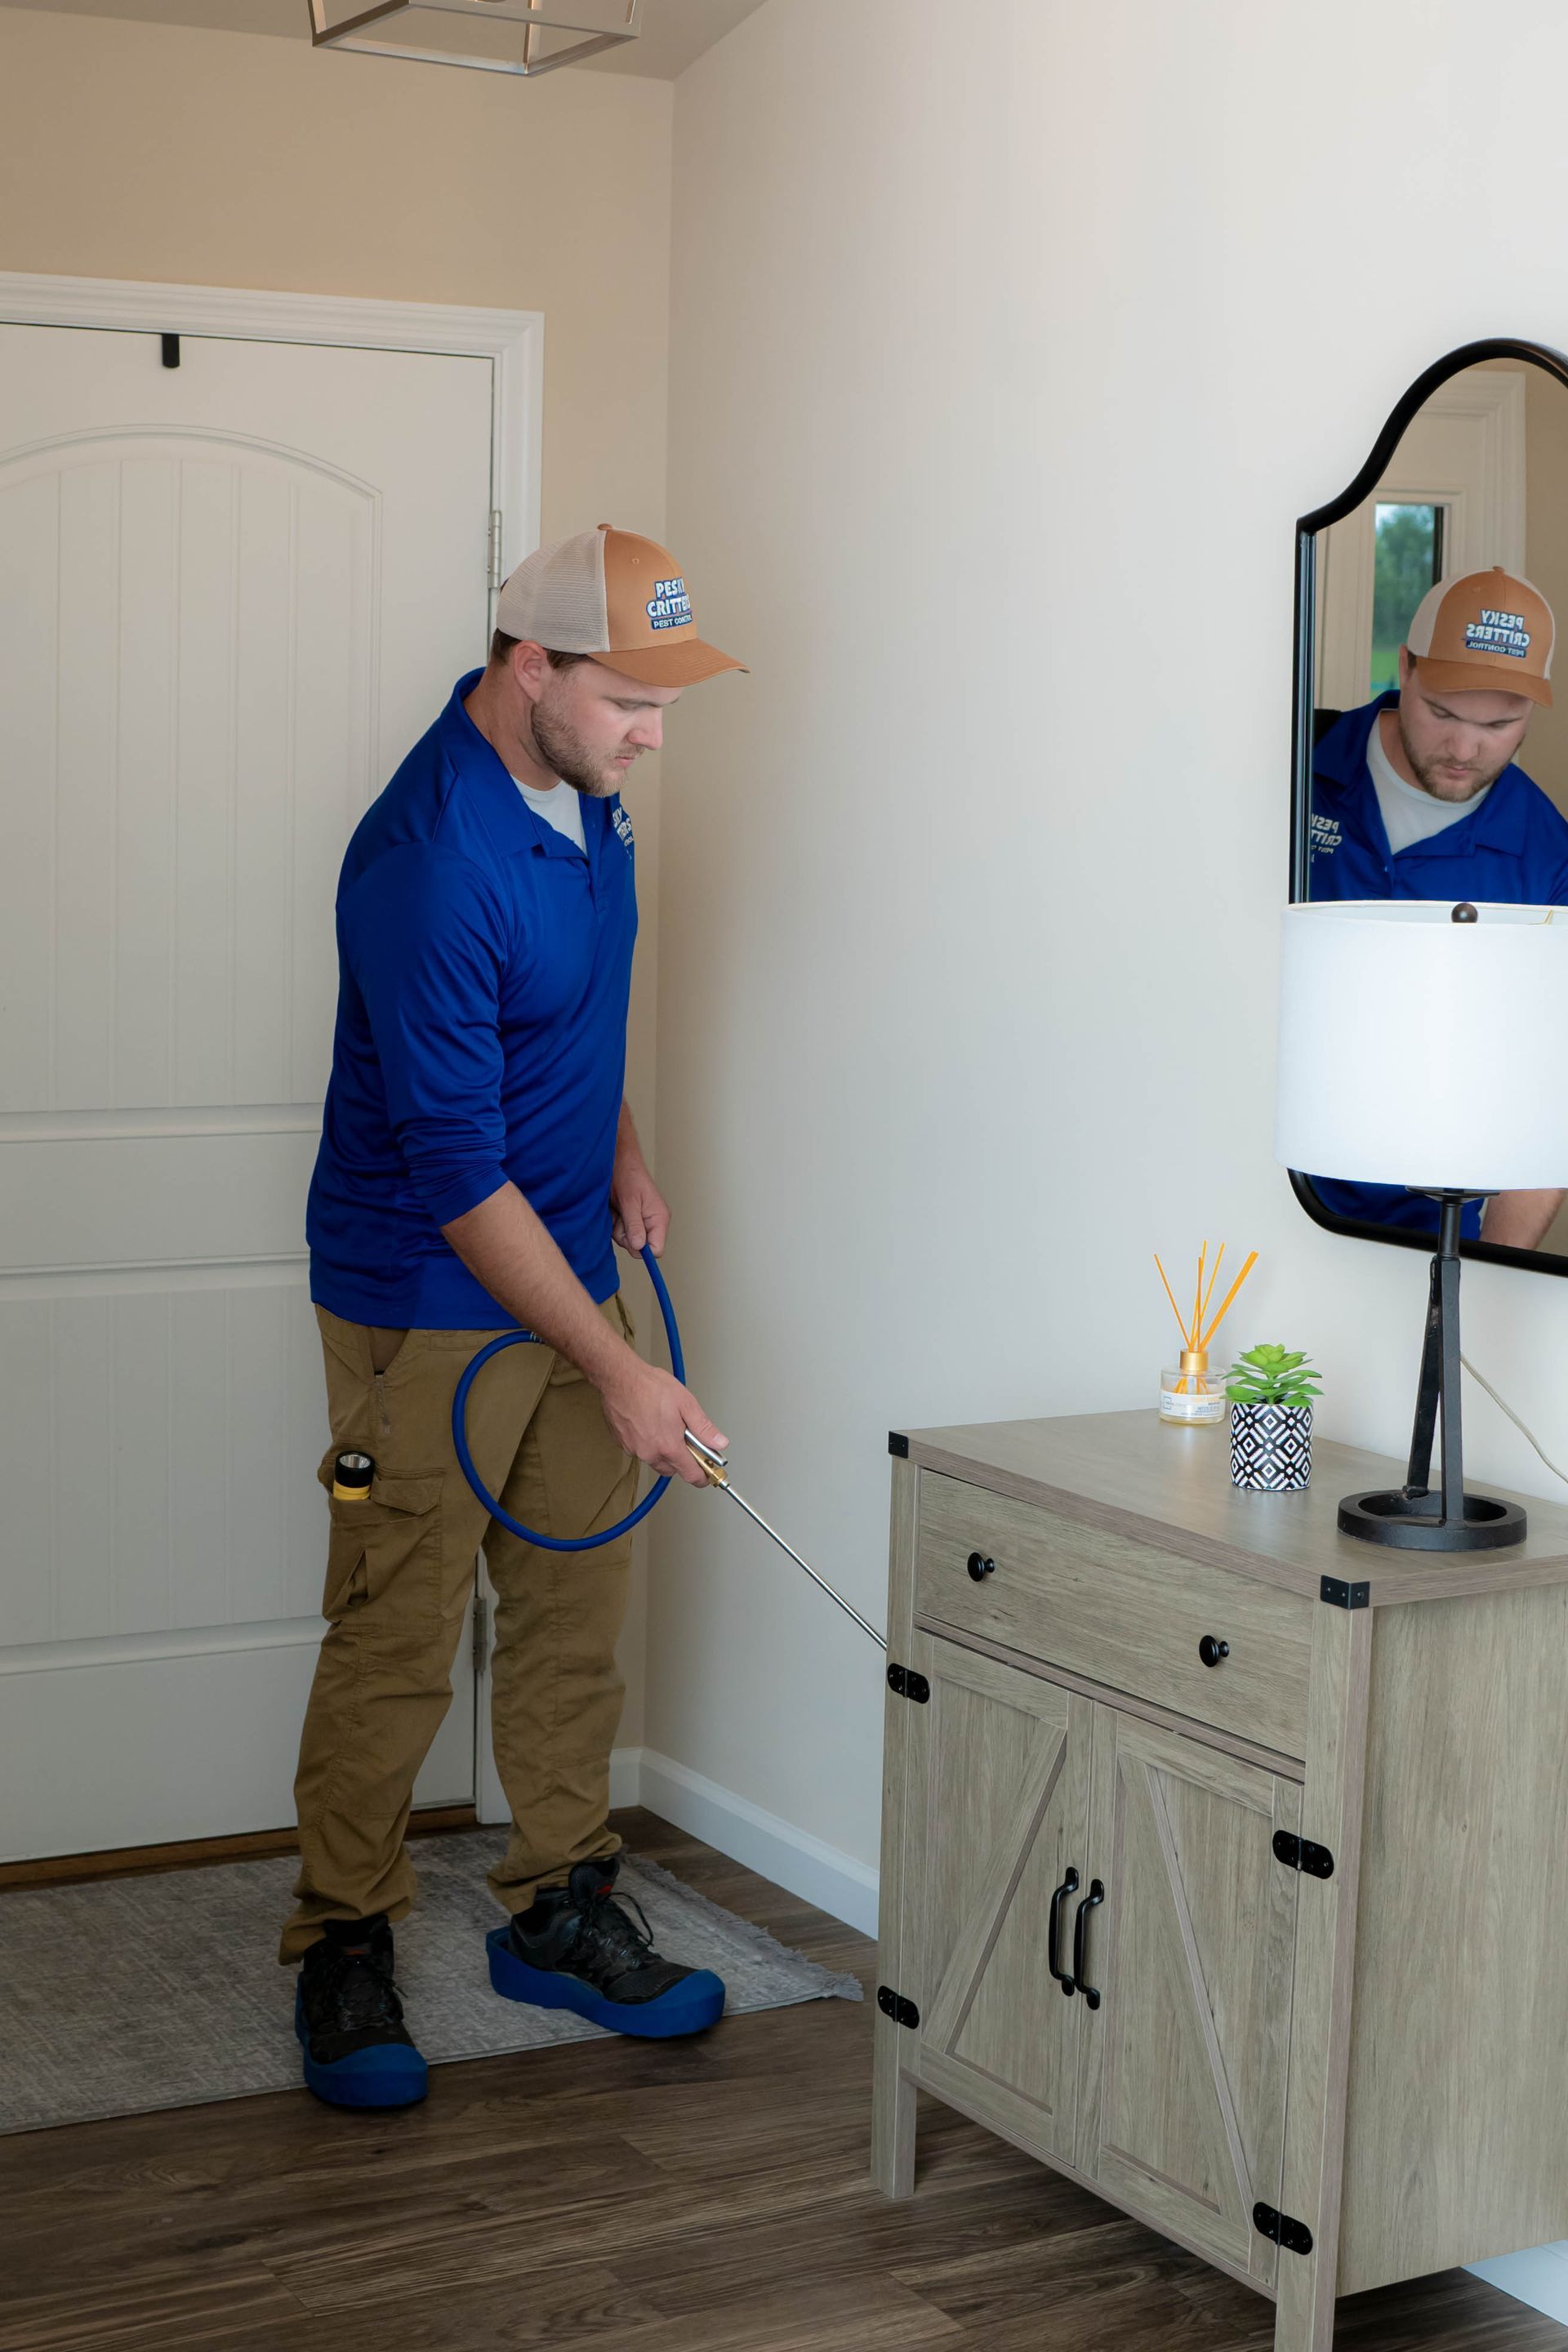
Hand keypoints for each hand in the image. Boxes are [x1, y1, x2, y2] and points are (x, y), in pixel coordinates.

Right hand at [601, 1355, 728, 1486]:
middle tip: (686, 1439)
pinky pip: (641, 1451)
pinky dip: (648, 1444)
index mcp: (669, 1446)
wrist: (620, 1378)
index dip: (703, 1476)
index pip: (691, 1475)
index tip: (708, 1473)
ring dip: (664, 1451)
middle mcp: (650, 1453)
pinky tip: (650, 1424)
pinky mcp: (623, 1444)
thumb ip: (703, 1428)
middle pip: (673, 1469)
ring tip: (666, 1426)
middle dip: (682, 1459)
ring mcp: (635, 1450)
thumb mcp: (686, 1403)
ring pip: (656, 1460)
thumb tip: (719, 1442)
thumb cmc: (649, 1387)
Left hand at [611, 1143, 669, 1256]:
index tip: (630, 1238)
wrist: (615, 1161)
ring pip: (626, 1241)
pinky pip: (618, 1233)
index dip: (642, 1249)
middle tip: (620, 1216)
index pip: (656, 1249)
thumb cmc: (627, 1174)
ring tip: (616, 1209)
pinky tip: (613, 1210)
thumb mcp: (630, 1201)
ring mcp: (639, 1223)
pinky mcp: (628, 1221)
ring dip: (616, 1228)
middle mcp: (651, 1223)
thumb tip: (639, 1247)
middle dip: (625, 1236)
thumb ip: (635, 1225)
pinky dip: (612, 1224)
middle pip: (638, 1248)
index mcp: (659, 1218)